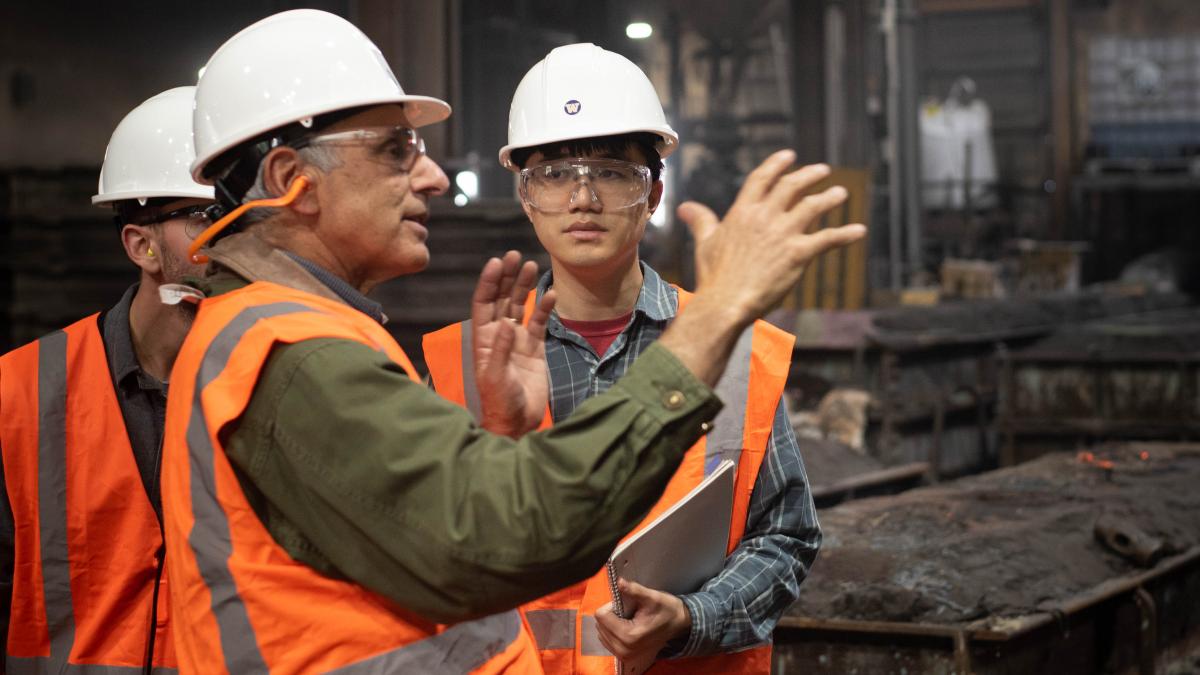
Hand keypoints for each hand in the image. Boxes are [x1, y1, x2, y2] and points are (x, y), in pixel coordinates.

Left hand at [470, 250, 556, 437]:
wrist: (517, 423)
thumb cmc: (499, 402)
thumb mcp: (495, 378)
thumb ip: (500, 351)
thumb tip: (506, 324)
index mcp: (483, 339)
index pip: (483, 303)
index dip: (489, 282)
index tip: (497, 263)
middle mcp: (498, 335)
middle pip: (501, 298)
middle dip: (508, 277)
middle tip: (516, 256)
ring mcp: (517, 340)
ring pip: (520, 306)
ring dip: (525, 286)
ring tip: (532, 265)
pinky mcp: (535, 348)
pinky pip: (540, 323)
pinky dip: (545, 308)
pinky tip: (552, 294)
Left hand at [594, 579, 691, 673]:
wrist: (679, 625)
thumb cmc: (668, 611)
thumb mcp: (652, 597)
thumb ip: (634, 590)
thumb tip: (619, 582)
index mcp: (629, 636)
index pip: (601, 616)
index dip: (612, 605)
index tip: (627, 605)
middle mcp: (623, 649)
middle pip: (600, 624)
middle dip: (611, 614)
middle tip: (629, 611)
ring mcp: (623, 654)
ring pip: (601, 632)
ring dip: (611, 622)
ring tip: (629, 619)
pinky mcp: (623, 655)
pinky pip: (606, 639)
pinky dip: (613, 630)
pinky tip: (627, 626)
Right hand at [678, 151, 865, 321]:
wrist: (725, 302)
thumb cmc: (714, 275)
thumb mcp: (706, 242)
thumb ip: (701, 220)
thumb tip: (684, 207)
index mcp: (743, 211)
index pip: (763, 178)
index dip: (778, 164)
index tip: (790, 156)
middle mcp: (765, 216)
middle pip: (791, 186)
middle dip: (809, 175)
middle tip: (823, 171)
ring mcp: (783, 233)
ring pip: (813, 207)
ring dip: (830, 198)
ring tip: (841, 193)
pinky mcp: (798, 253)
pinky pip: (828, 239)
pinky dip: (846, 234)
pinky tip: (859, 231)